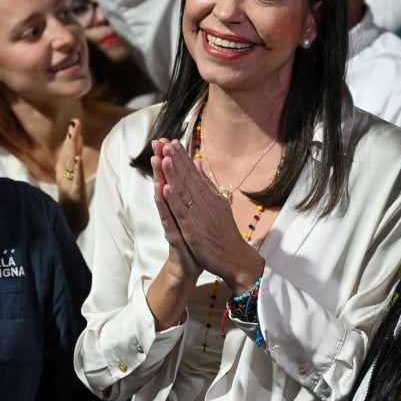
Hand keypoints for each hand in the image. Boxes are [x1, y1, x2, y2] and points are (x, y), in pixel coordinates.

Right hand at [56, 119, 88, 234]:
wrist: (70, 230)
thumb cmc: (71, 209)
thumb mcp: (72, 188)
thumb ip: (72, 172)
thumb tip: (75, 155)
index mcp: (65, 176)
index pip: (68, 154)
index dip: (71, 139)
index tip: (75, 123)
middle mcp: (65, 179)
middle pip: (68, 155)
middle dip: (72, 138)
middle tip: (75, 122)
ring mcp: (69, 186)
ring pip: (70, 165)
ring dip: (72, 149)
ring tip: (75, 134)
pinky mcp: (74, 196)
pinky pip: (74, 180)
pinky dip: (75, 169)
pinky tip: (77, 159)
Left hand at [156, 139, 263, 291]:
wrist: (235, 259)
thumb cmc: (224, 232)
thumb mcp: (217, 202)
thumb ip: (206, 183)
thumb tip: (198, 162)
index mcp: (208, 196)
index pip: (193, 173)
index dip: (182, 157)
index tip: (172, 140)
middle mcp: (204, 203)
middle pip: (187, 178)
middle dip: (175, 159)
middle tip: (165, 141)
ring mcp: (199, 217)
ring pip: (183, 193)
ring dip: (173, 175)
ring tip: (164, 157)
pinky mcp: (194, 232)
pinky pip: (182, 214)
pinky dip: (174, 201)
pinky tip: (166, 189)